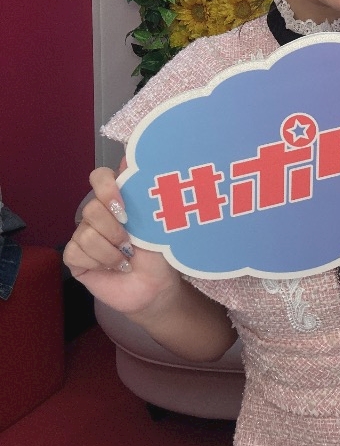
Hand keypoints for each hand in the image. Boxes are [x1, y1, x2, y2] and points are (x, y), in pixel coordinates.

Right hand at [63, 167, 180, 315]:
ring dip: (110, 252)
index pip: (99, 177)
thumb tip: (128, 158)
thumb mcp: (156, 220)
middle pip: (91, 208)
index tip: (124, 208)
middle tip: (130, 244)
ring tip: (125, 260)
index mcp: (117, 200)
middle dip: (114, 230)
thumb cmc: (158, 252)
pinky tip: (111, 268)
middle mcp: (98, 214)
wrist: (154, 286)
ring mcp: (84, 234)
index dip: (107, 188)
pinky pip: (75, 252)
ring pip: (85, 233)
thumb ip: (142, 191)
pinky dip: (97, 262)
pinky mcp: (75, 257)